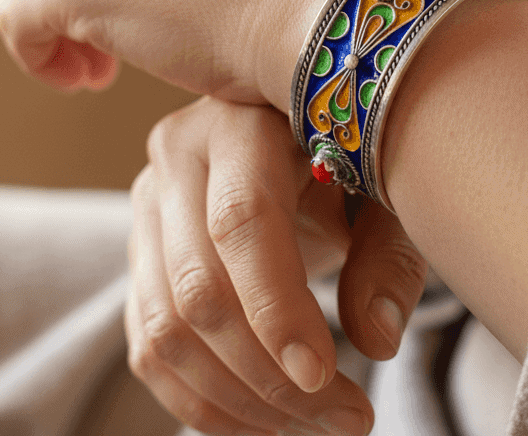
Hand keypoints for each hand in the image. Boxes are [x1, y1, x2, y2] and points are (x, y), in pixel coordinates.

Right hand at [127, 96, 427, 434]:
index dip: (276, 306)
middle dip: (269, 373)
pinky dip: (202, 401)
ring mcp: (148, 208)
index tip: (324, 375)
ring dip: (240, 399)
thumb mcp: (387, 186)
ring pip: (166, 328)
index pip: (242, 221)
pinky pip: (149, 347)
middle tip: (347, 417)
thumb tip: (376, 340)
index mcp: (242, 122)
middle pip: (199, 286)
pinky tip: (266, 422)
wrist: (300, 137)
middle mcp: (178, 157)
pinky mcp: (140, 256)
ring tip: (317, 424)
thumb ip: (387, 254)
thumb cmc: (353, 155)